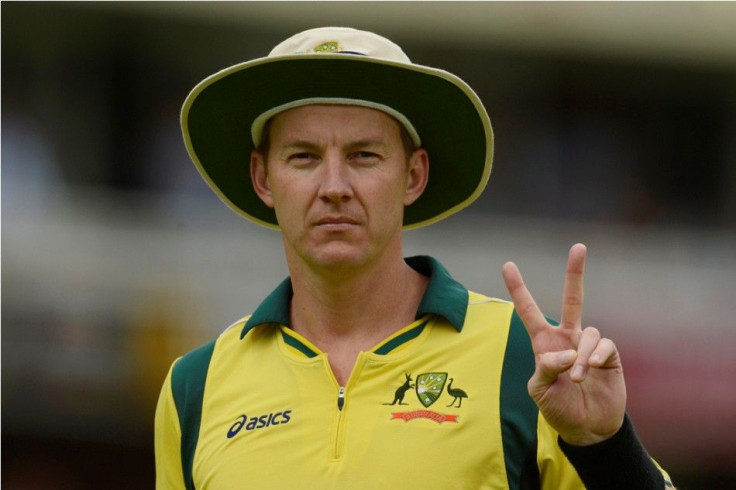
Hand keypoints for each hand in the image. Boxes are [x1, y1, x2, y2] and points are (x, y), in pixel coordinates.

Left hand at [501, 243, 625, 445]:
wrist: (587, 429)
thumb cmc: (558, 408)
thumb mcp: (539, 391)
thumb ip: (545, 369)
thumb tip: (564, 353)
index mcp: (544, 343)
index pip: (529, 311)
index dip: (518, 289)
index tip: (507, 265)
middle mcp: (568, 338)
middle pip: (572, 299)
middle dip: (575, 274)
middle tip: (579, 247)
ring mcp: (589, 345)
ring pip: (588, 332)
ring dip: (581, 356)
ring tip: (577, 378)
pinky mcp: (610, 356)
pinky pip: (604, 344)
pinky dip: (596, 356)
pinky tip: (591, 369)